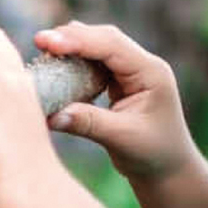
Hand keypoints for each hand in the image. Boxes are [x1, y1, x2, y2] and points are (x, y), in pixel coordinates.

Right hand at [34, 20, 193, 185]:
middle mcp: (142, 65)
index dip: (79, 40)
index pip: (112, 46)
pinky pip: (93, 63)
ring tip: (44, 55)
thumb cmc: (153, 154)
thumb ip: (88, 123)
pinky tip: (57, 69)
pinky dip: (74, 63)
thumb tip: (51, 114)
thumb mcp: (122, 139)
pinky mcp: (118, 80)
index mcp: (151, 72)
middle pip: (103, 38)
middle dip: (71, 38)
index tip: (47, 41)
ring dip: (71, 49)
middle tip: (39, 42)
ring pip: (96, 47)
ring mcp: (131, 70)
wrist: (168, 169)